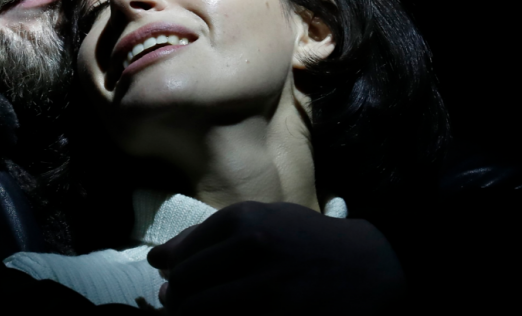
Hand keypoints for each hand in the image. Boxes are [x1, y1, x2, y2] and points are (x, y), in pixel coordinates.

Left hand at [148, 201, 405, 314]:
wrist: (361, 266)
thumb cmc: (303, 236)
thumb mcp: (261, 218)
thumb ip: (212, 233)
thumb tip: (162, 257)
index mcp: (245, 218)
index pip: (186, 249)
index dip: (169, 264)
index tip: (163, 272)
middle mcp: (253, 248)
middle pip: (188, 282)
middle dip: (174, 294)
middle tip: (172, 299)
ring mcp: (266, 287)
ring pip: (202, 311)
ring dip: (188, 314)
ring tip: (186, 312)